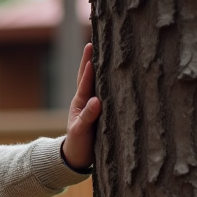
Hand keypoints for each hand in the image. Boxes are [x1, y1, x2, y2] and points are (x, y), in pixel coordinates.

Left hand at [62, 43, 100, 171]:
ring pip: (97, 81)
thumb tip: (96, 101)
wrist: (78, 157)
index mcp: (80, 103)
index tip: (92, 51)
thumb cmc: (78, 145)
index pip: (85, 82)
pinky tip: (117, 69)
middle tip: (93, 40)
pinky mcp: (102, 109)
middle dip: (91, 58)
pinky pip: (106, 91)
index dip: (89, 68)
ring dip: (100, 65)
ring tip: (106, 48)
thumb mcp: (81, 132)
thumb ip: (87, 118)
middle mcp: (87, 99)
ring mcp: (94, 103)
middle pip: (89, 75)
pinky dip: (110, 79)